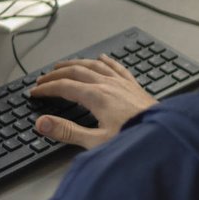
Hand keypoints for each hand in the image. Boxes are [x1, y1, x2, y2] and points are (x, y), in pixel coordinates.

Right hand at [30, 54, 156, 149]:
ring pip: (95, 66)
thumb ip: (67, 131)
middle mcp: (109, 85)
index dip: (47, 88)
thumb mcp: (96, 141)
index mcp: (97, 96)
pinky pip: (118, 68)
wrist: (164, 137)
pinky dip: (106, 62)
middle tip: (43, 78)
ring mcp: (123, 84)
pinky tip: (102, 58)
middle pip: (77, 72)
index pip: (64, 87)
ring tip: (64, 65)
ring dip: (77, 63)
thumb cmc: (133, 140)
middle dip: (57, 74)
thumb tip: (42, 123)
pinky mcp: (135, 87)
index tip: (34, 92)